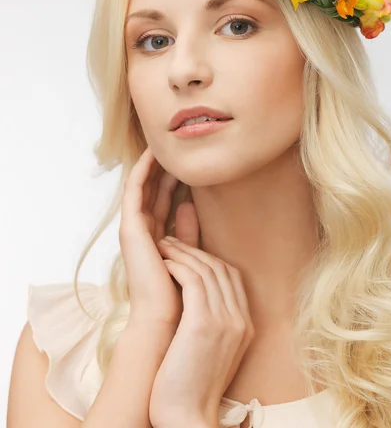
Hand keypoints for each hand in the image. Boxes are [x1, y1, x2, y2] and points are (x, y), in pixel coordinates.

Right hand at [119, 146, 198, 327]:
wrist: (165, 318)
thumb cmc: (180, 292)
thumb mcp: (189, 253)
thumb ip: (188, 231)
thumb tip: (189, 205)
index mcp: (156, 238)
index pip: (164, 201)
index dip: (173, 179)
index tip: (187, 161)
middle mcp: (143, 231)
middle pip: (153, 190)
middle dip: (163, 168)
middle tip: (176, 146)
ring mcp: (134, 229)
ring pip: (142, 187)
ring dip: (152, 165)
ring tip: (163, 143)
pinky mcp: (130, 229)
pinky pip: (134, 193)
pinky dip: (142, 173)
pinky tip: (152, 156)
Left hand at [149, 238, 254, 427]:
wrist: (187, 418)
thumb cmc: (189, 386)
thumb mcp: (210, 350)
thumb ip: (211, 321)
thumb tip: (194, 299)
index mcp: (245, 325)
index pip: (232, 277)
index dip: (209, 258)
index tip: (187, 252)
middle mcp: (240, 319)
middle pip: (221, 268)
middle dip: (194, 249)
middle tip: (171, 241)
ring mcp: (225, 321)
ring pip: (207, 269)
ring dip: (183, 252)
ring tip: (163, 246)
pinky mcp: (204, 324)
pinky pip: (194, 280)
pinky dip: (179, 266)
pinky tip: (165, 263)